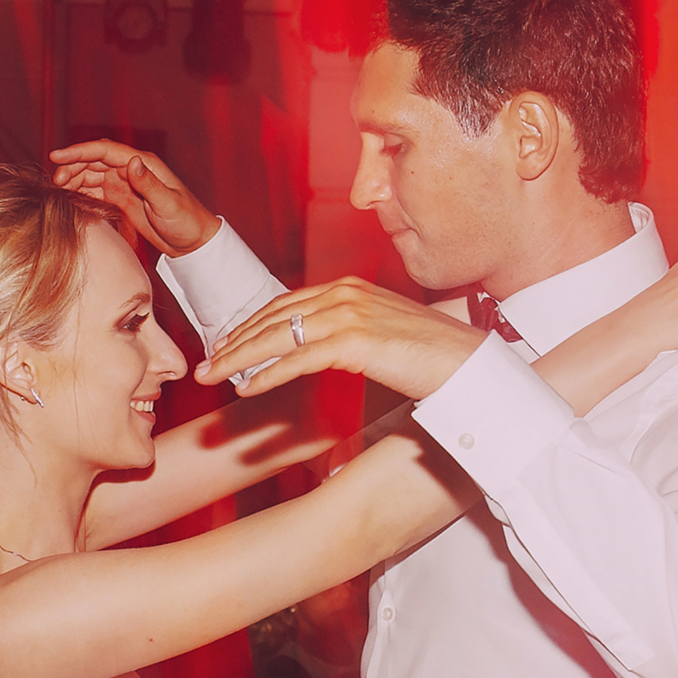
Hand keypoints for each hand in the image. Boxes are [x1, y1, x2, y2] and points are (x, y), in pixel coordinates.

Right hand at [49, 141, 218, 255]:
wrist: (193, 241)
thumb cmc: (186, 221)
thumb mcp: (168, 204)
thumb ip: (149, 183)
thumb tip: (132, 161)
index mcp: (142, 164)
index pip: (104, 151)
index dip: (79, 152)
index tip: (57, 156)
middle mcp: (131, 169)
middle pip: (94, 160)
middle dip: (72, 166)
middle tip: (56, 181)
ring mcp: (125, 184)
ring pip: (92, 174)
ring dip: (74, 178)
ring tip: (58, 189)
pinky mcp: (122, 199)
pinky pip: (96, 190)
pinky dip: (81, 191)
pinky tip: (70, 197)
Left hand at [199, 278, 486, 400]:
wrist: (470, 364)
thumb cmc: (436, 356)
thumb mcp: (387, 336)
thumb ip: (355, 337)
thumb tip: (330, 355)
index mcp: (350, 288)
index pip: (286, 304)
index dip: (251, 325)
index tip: (227, 345)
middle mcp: (344, 294)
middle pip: (273, 316)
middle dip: (234, 342)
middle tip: (206, 365)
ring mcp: (349, 314)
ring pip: (277, 336)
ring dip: (239, 358)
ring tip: (213, 378)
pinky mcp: (355, 341)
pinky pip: (299, 359)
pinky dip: (268, 374)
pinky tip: (248, 389)